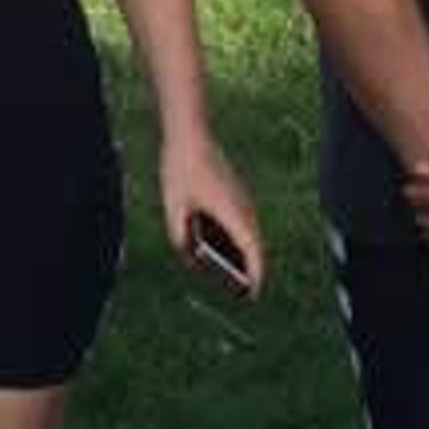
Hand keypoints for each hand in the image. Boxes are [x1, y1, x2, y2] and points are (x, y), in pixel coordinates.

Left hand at [159, 137, 262, 292]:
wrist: (189, 135)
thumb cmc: (181, 171)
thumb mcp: (174, 208)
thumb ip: (181, 238)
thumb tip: (189, 257)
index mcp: (231, 212)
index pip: (252, 249)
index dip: (255, 273)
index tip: (253, 293)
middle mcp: (242, 205)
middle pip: (254, 243)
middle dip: (251, 267)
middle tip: (243, 291)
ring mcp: (241, 196)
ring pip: (249, 231)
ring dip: (245, 251)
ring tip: (234, 273)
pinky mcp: (235, 190)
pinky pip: (243, 219)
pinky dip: (239, 236)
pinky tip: (225, 246)